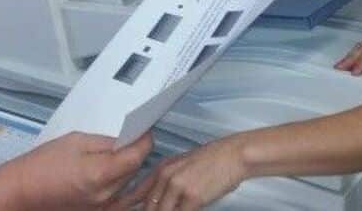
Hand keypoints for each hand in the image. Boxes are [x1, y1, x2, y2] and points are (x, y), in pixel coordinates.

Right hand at [14, 132, 151, 209]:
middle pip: (135, 170)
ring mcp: (103, 207)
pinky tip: (117, 173)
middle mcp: (106, 195)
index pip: (137, 156)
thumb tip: (130, 138)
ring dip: (129, 168)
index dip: (145, 140)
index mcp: (100, 173)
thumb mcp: (77, 141)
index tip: (145, 130)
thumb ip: (107, 141)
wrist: (22, 191)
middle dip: (136, 152)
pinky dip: (123, 184)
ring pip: (129, 184)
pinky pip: (120, 197)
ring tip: (119, 154)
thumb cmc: (44, 163)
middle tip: (131, 137)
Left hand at [131, 137, 246, 210]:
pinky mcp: (192, 198)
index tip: (127, 210)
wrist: (234, 155)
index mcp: (163, 168)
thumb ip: (169, 180)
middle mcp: (166, 177)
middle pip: (150, 207)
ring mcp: (178, 188)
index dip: (131, 206)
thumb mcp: (185, 164)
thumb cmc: (214, 160)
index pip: (139, 193)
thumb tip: (161, 198)